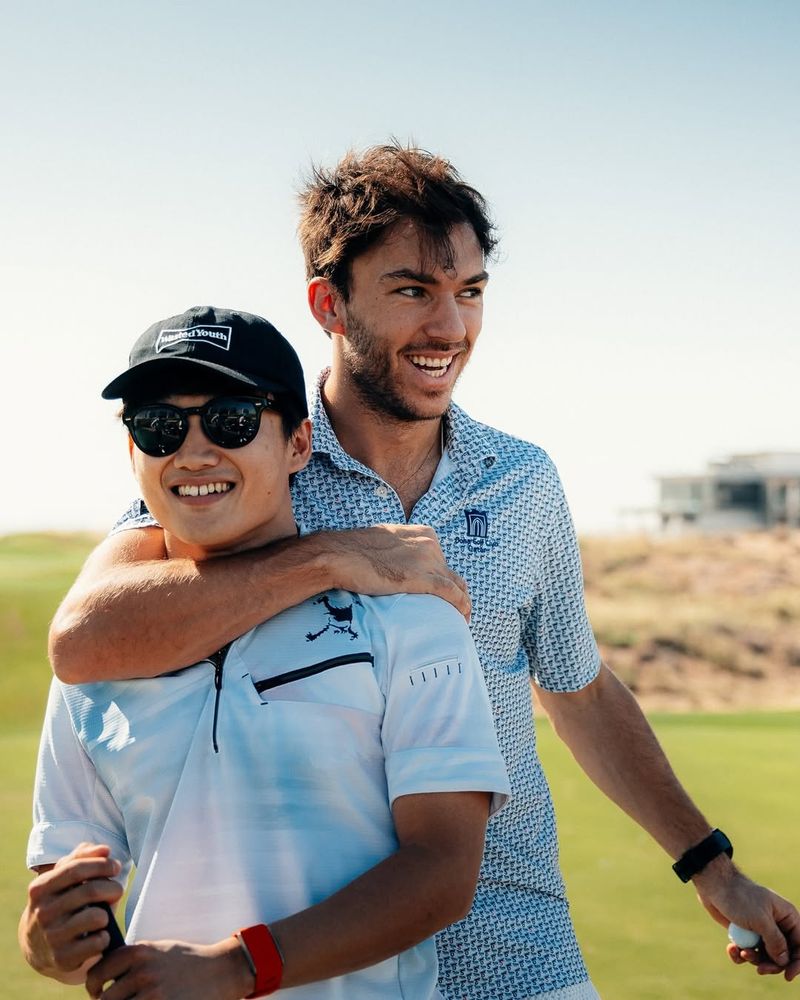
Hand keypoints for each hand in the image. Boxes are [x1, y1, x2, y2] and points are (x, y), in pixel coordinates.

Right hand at [19, 842, 121, 982]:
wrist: (38, 946)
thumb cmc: (61, 902)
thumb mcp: (63, 878)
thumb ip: (82, 857)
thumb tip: (104, 849)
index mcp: (40, 888)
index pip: (77, 868)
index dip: (102, 865)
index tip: (116, 867)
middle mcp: (42, 913)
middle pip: (91, 891)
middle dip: (113, 888)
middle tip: (117, 890)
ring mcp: (52, 937)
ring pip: (97, 917)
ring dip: (108, 914)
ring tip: (103, 915)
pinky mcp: (63, 959)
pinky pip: (98, 942)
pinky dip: (104, 937)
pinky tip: (98, 935)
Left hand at [85, 937, 253, 999]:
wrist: (219, 971)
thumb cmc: (185, 961)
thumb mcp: (157, 951)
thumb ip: (132, 960)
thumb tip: (102, 977)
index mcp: (139, 951)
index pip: (98, 972)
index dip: (93, 985)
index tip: (97, 991)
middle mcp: (143, 971)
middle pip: (105, 999)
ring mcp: (153, 993)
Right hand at [320, 525, 470, 619]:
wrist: (339, 556)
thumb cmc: (353, 551)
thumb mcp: (384, 542)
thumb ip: (398, 550)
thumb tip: (396, 565)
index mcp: (421, 533)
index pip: (442, 559)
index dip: (444, 578)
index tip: (444, 594)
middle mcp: (429, 544)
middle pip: (450, 573)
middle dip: (454, 592)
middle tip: (453, 610)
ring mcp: (427, 560)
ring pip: (456, 585)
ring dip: (461, 603)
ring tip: (461, 619)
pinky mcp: (422, 578)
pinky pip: (451, 594)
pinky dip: (460, 606)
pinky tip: (462, 618)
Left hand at [694, 860, 799, 980]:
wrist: (714, 885)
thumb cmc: (740, 897)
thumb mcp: (761, 920)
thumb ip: (776, 942)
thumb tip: (784, 961)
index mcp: (787, 917)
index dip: (796, 962)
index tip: (787, 976)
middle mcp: (777, 925)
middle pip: (783, 955)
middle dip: (771, 964)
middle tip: (759, 968)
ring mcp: (761, 930)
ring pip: (765, 956)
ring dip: (753, 958)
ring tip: (741, 951)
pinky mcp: (746, 933)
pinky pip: (748, 952)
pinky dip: (740, 954)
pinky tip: (731, 949)